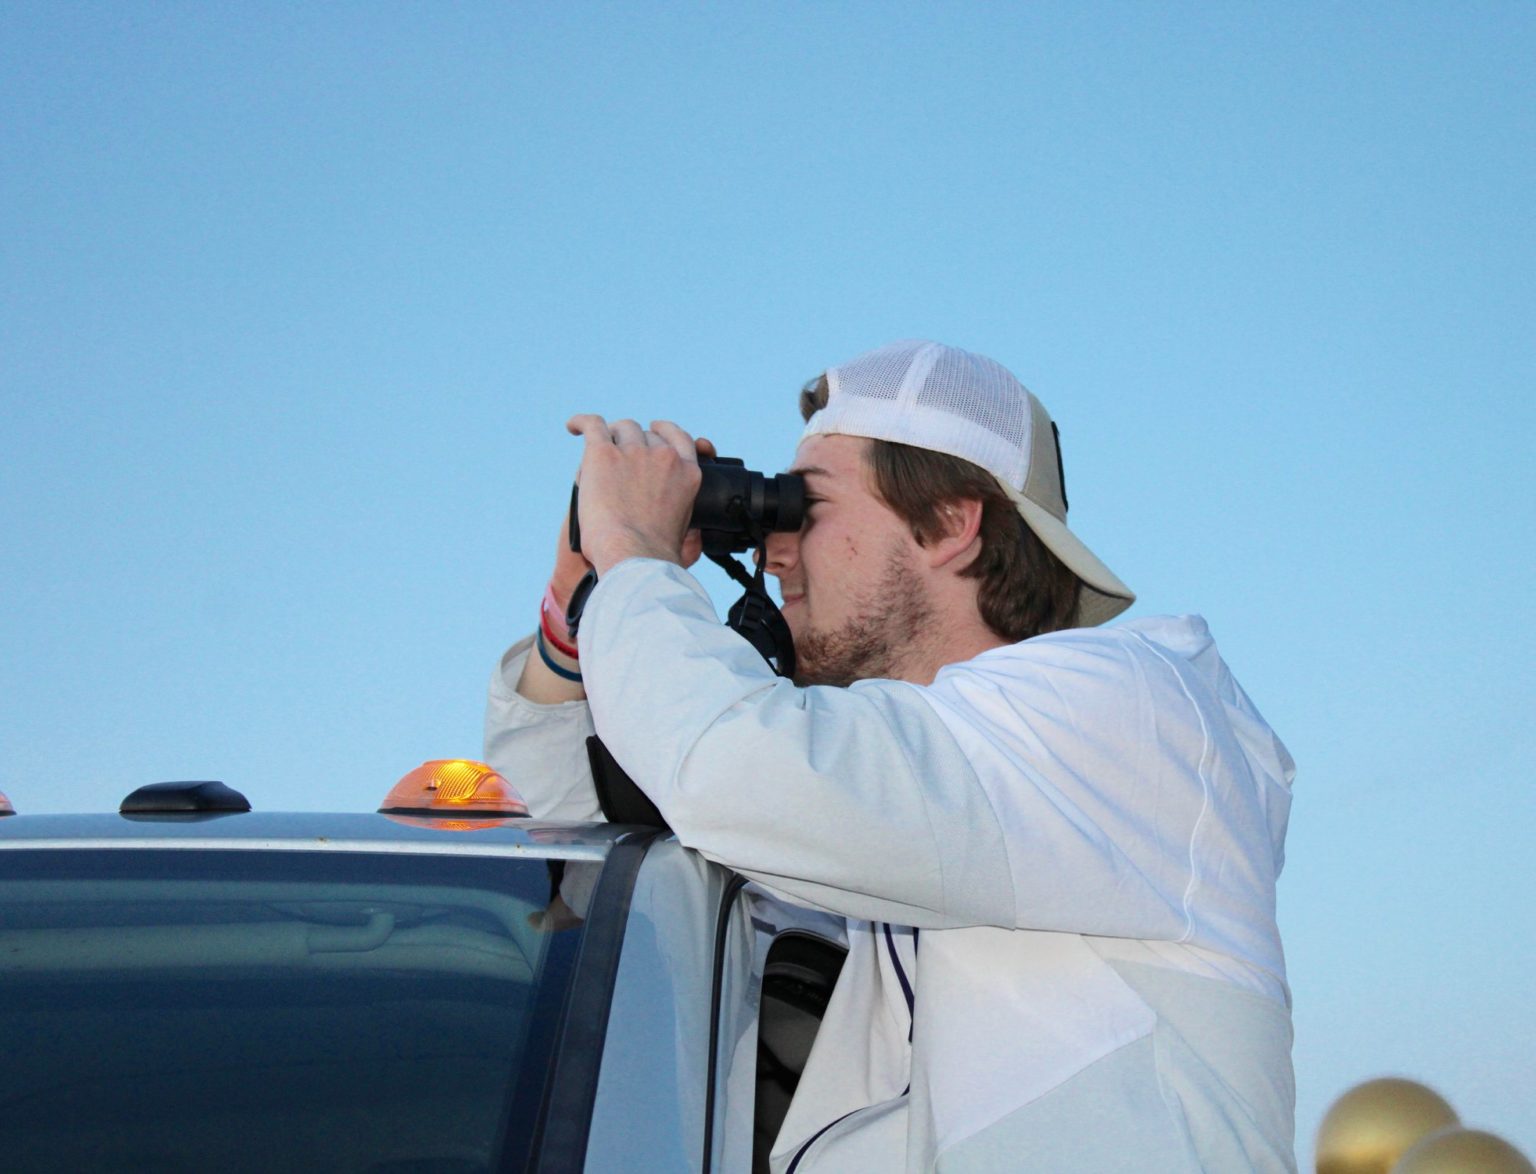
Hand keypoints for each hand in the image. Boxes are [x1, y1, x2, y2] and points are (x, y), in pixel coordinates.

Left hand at [566, 415, 704, 574]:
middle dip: (633, 442)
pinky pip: (593, 425)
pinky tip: (573, 427)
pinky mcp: (603, 454)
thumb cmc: (656, 556)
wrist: (634, 555)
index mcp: (687, 472)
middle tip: (619, 458)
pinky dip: (581, 423)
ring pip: (622, 429)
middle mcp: (664, 456)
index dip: (664, 432)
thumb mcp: (689, 541)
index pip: (679, 438)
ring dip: (611, 436)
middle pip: (646, 434)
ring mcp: (634, 451)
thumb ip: (694, 532)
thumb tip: (696, 534)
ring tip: (598, 447)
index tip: (654, 432)